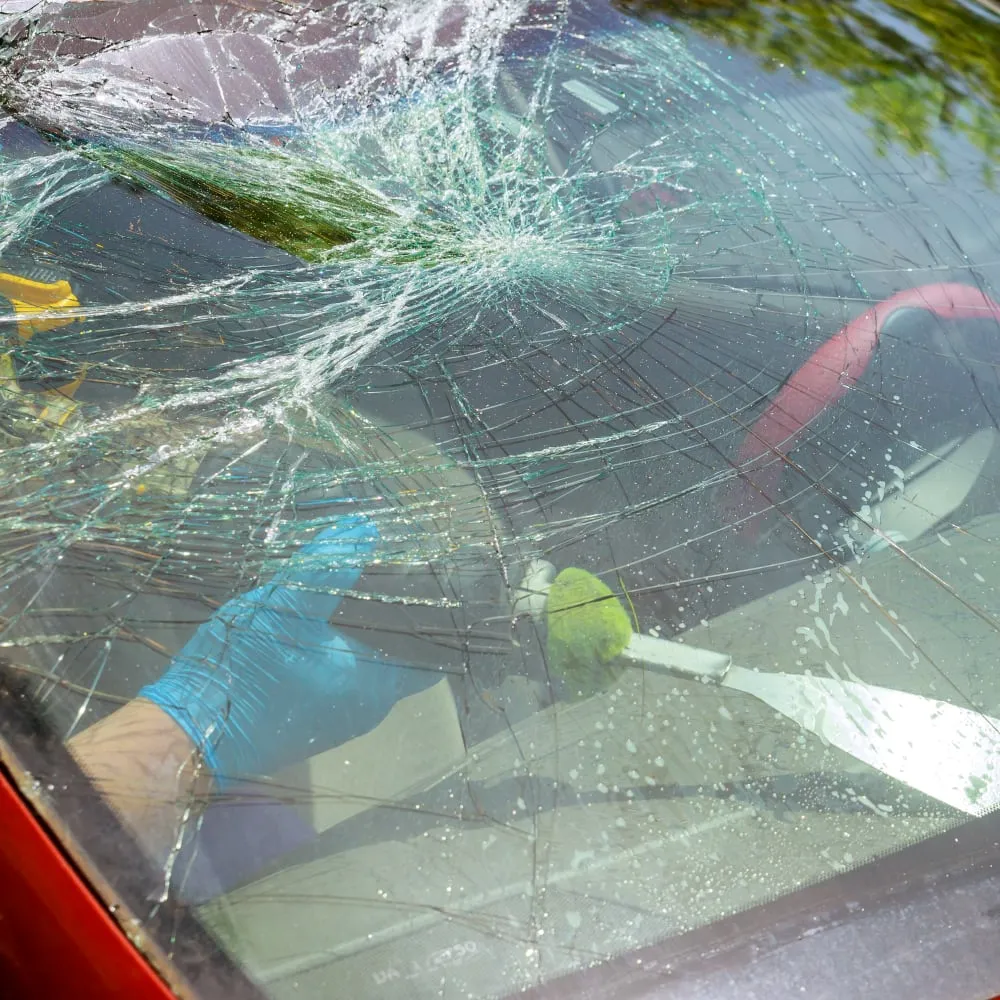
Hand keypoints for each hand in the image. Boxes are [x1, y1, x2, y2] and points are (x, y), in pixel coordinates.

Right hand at [139, 515, 440, 782]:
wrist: (185, 734)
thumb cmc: (243, 672)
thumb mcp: (284, 606)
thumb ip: (327, 567)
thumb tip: (367, 528)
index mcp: (378, 683)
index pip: (432, 646)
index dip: (434, 610)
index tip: (425, 573)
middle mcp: (369, 705)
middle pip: (402, 650)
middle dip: (395, 611)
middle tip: (385, 563)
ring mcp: (340, 714)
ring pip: (369, 661)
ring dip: (364, 627)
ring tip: (354, 578)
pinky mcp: (312, 717)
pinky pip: (342, 674)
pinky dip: (339, 645)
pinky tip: (321, 614)